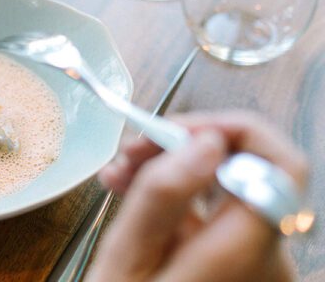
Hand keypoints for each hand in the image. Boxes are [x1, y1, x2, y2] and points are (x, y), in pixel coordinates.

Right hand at [86, 111, 307, 281]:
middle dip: (187, 147)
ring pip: (228, 189)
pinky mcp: (240, 266)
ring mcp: (257, 267)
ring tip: (119, 176)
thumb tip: (206, 141)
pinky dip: (179, 198)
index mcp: (244, 258)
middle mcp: (268, 262)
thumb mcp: (123, 260)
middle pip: (249, 171)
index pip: (278, 165)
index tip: (175, 131)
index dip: (231, 131)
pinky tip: (134, 196)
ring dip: (174, 170)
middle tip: (131, 152)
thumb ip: (163, 196)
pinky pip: (219, 215)